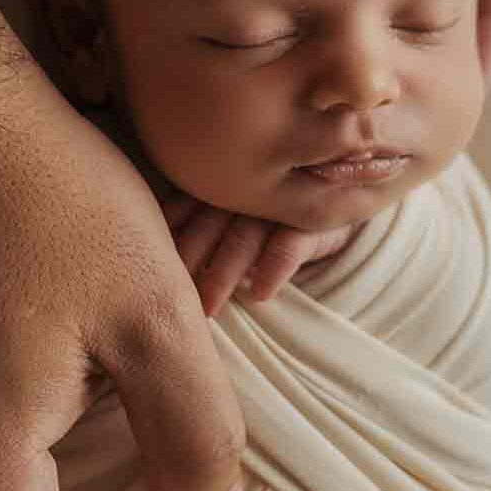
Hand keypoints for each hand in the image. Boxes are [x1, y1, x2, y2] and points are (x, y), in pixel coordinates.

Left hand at [163, 192, 360, 317]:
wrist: (347, 189)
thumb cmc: (273, 206)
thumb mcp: (236, 203)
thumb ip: (197, 214)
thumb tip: (148, 249)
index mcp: (221, 181)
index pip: (184, 207)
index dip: (164, 235)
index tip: (143, 265)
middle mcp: (247, 189)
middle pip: (207, 225)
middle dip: (186, 261)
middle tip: (163, 299)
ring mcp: (280, 203)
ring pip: (243, 238)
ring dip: (224, 274)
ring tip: (206, 309)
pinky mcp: (314, 221)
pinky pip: (291, 244)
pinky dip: (275, 267)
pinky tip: (260, 294)